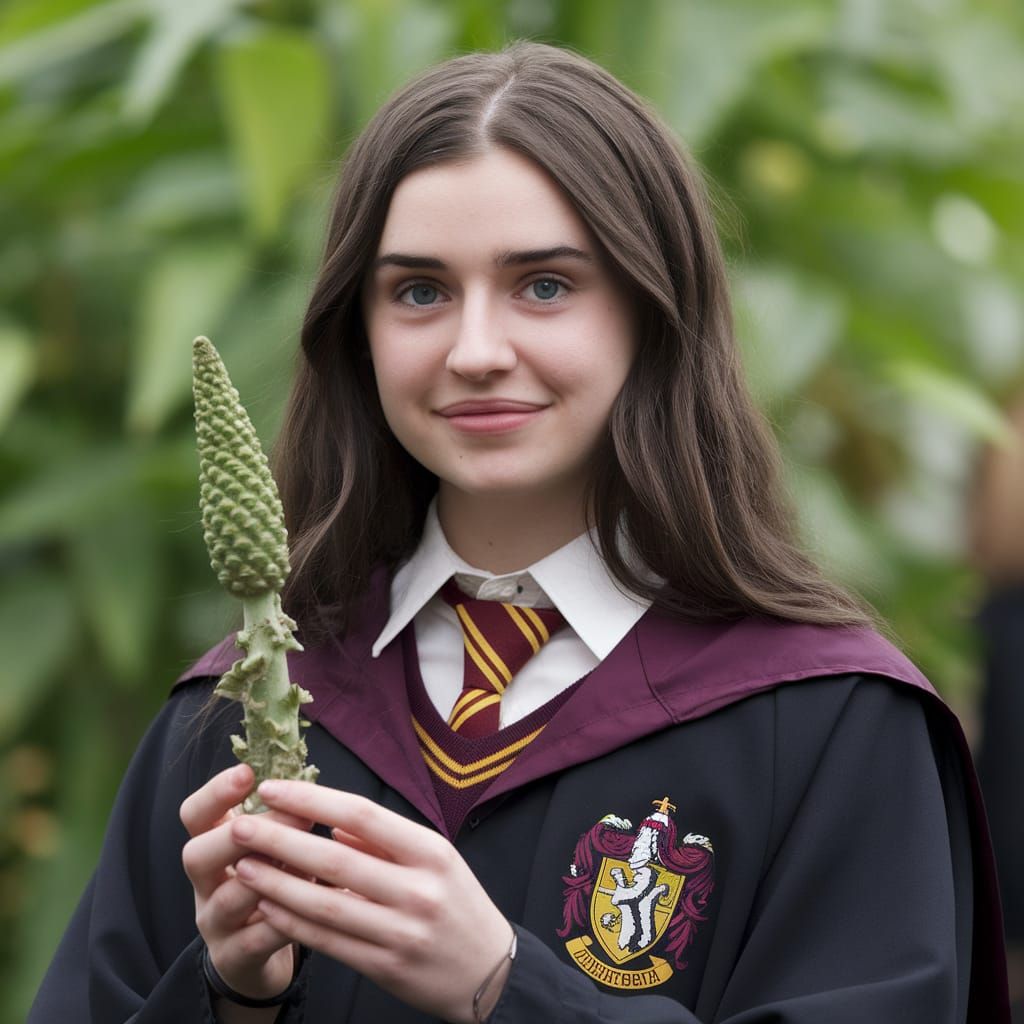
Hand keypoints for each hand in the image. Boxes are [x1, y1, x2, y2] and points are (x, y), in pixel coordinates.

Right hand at [180, 764, 309, 1000]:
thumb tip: (306, 777)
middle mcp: (205, 884)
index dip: (215, 792)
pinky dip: (285, 920)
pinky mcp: (235, 958)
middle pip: (196, 855)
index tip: (248, 772)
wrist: (254, 955)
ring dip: (269, 877)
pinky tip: (315, 904)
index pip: (194, 815)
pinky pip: (256, 940)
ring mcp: (215, 924)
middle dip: (242, 834)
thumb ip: (275, 817)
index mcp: (211, 847)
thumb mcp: (265, 847)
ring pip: (227, 900)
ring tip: (308, 861)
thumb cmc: (268, 883)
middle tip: (294, 817)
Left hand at [228, 780, 514, 1023]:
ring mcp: (401, 932)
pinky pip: (330, 942)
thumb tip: (333, 826)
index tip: (273, 789)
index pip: (363, 815)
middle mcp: (417, 889)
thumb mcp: (435, 859)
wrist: (489, 972)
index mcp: (430, 851)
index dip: (314, 799)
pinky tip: (267, 908)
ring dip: (277, 885)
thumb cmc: (457, 903)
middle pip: (335, 860)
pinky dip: (294, 924)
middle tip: (240, 826)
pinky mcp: (386, 968)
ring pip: (325, 905)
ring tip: (243, 866)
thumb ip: (384, 841)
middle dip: (280, 840)